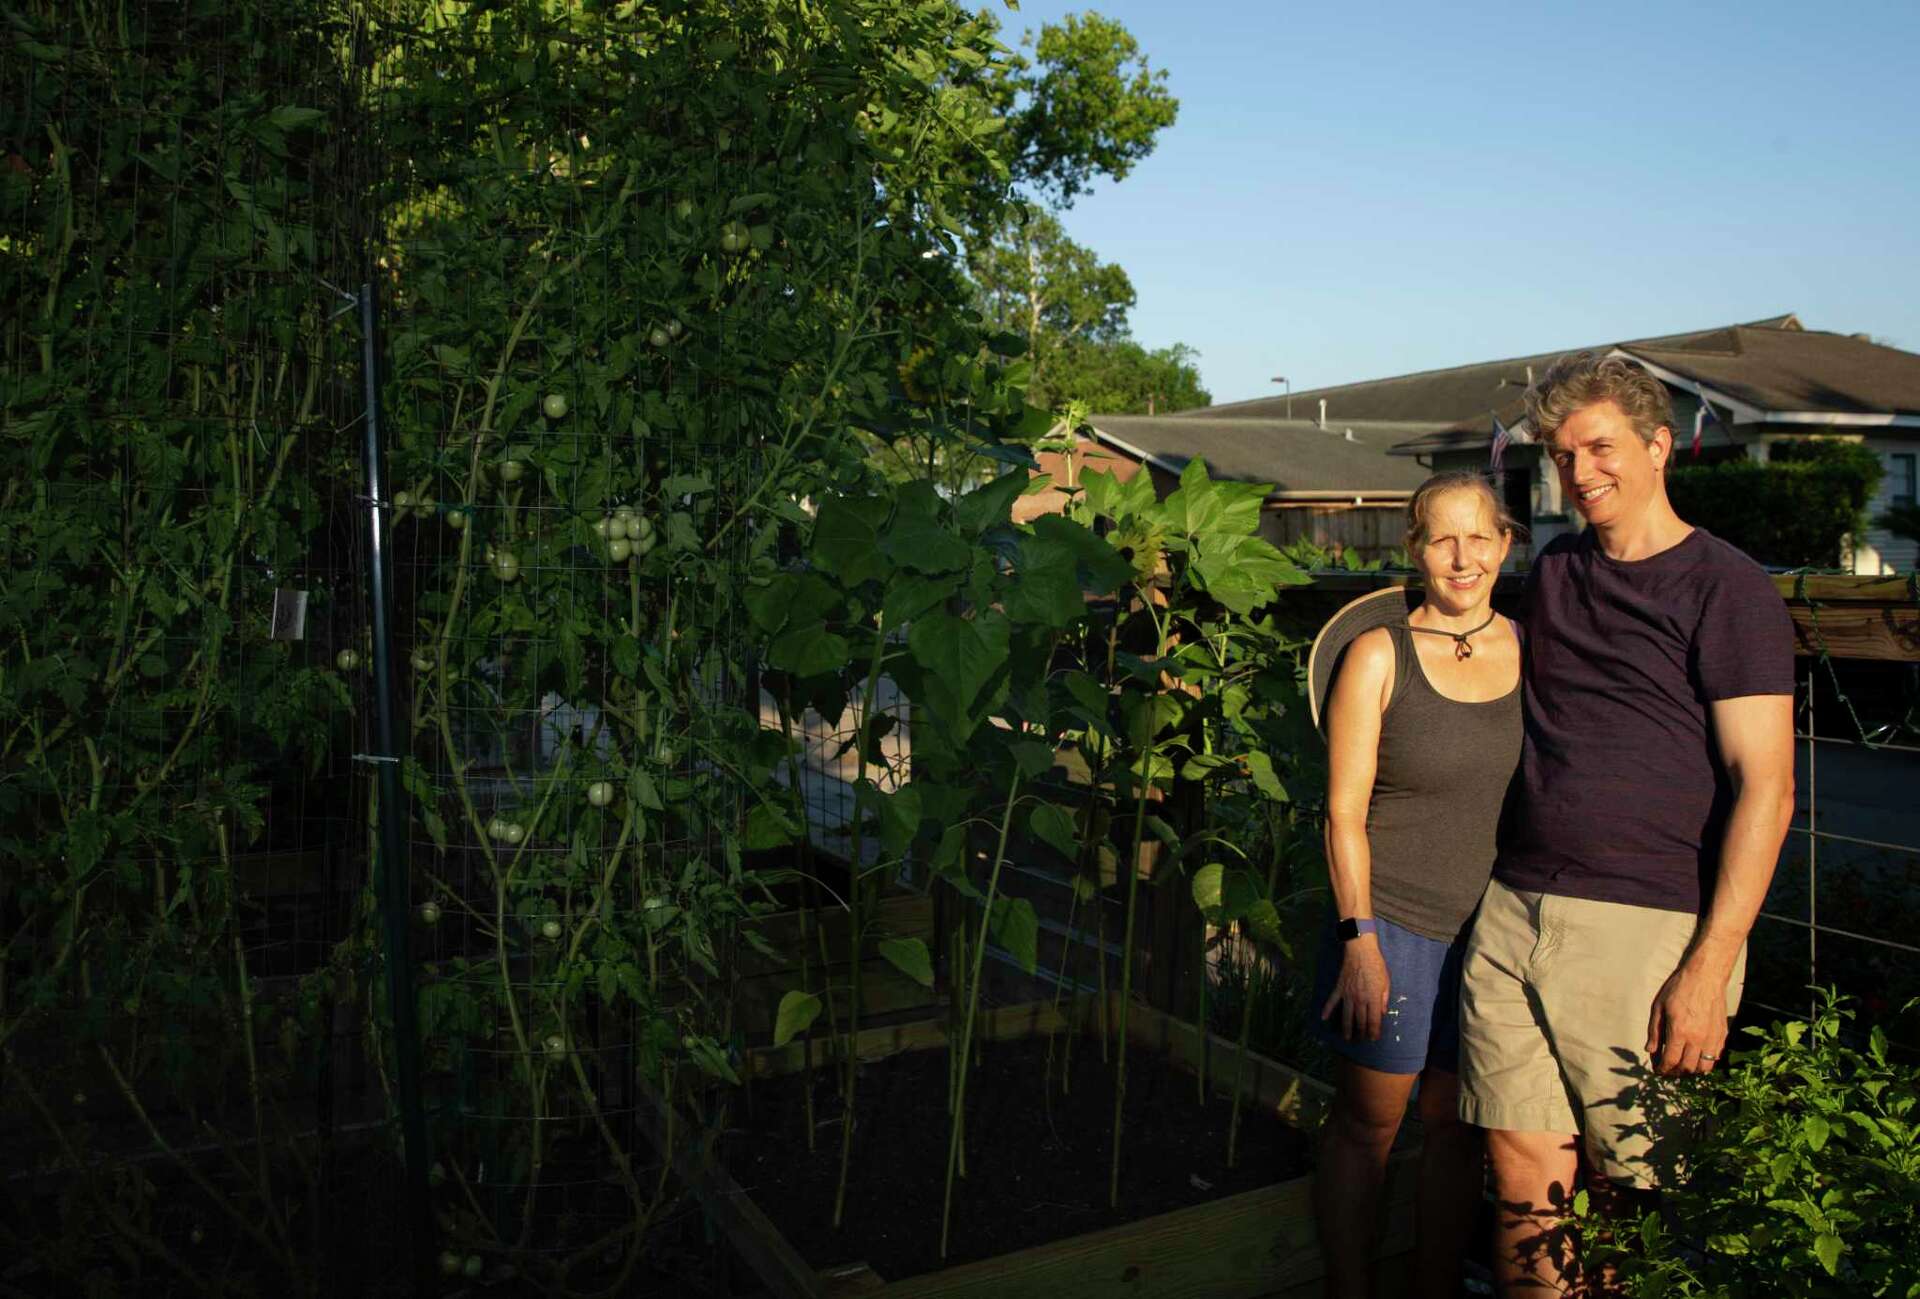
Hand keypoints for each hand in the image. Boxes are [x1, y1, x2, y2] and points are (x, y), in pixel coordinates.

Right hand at [1321, 938, 1389, 1041]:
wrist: (1361, 950)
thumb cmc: (1376, 965)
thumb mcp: (1386, 982)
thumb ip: (1384, 999)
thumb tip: (1382, 1012)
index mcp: (1373, 998)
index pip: (1374, 1020)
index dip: (1374, 1031)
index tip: (1373, 1038)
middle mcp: (1360, 999)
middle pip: (1360, 1021)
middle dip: (1361, 1033)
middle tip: (1360, 1041)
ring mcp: (1348, 994)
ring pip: (1346, 1015)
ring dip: (1346, 1028)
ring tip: (1346, 1038)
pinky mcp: (1339, 988)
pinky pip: (1332, 1001)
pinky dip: (1327, 1010)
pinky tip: (1323, 1018)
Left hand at [1646, 958, 1729, 1073]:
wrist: (1706, 976)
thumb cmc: (1679, 988)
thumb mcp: (1659, 1007)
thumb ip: (1654, 1031)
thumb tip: (1650, 1050)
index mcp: (1679, 1032)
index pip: (1670, 1061)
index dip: (1662, 1069)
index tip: (1657, 1070)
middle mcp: (1698, 1039)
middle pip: (1687, 1068)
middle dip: (1675, 1072)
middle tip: (1668, 1068)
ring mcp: (1713, 1038)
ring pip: (1704, 1067)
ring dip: (1691, 1070)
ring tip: (1682, 1064)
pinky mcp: (1722, 1034)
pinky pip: (1715, 1056)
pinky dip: (1705, 1061)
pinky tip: (1696, 1055)